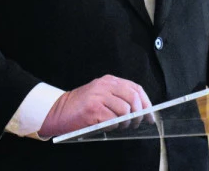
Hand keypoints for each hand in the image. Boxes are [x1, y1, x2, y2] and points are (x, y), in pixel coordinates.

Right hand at [38, 75, 154, 137]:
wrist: (58, 111)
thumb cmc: (82, 106)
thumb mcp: (101, 94)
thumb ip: (119, 98)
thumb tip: (142, 111)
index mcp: (109, 81)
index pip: (136, 88)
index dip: (146, 103)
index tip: (150, 115)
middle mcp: (105, 86)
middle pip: (134, 98)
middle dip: (139, 114)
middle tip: (135, 124)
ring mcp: (99, 97)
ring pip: (125, 110)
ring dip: (125, 123)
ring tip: (119, 126)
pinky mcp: (93, 110)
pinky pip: (113, 120)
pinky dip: (113, 127)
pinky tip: (107, 126)